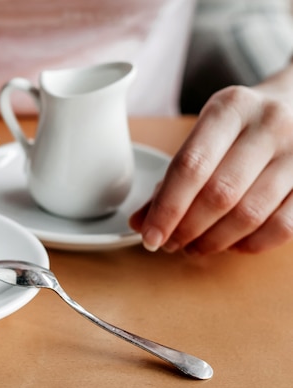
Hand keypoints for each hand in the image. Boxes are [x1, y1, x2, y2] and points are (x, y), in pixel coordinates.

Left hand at [130, 65, 292, 254]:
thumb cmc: (240, 127)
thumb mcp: (204, 137)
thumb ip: (171, 178)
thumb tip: (140, 223)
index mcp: (231, 108)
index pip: (191, 166)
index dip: (167, 208)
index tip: (150, 235)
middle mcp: (270, 125)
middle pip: (219, 193)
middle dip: (187, 228)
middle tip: (169, 243)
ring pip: (250, 214)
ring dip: (215, 240)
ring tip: (193, 247)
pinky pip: (283, 226)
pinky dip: (251, 244)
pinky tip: (231, 245)